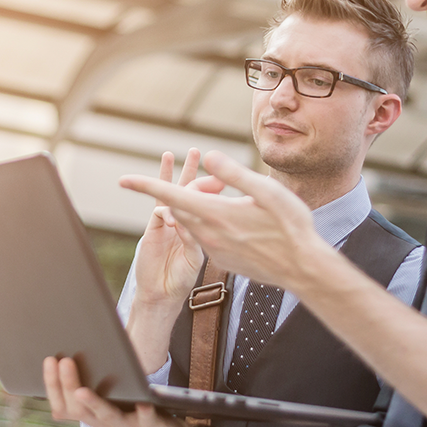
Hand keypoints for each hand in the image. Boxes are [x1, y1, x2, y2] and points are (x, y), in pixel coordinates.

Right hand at [43, 356, 207, 426]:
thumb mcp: (117, 412)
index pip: (64, 407)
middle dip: (67, 385)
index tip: (49, 361)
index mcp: (96, 420)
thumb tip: (88, 357)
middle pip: (80, 410)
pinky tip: (143, 402)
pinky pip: (147, 421)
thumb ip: (103, 395)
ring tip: (82, 390)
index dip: (53, 386)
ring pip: (106, 417)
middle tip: (62, 361)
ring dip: (94, 403)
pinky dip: (144, 412)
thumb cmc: (144, 423)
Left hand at [121, 151, 324, 291]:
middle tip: (220, 184)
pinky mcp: (221, 260)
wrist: (302, 269)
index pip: (170, 196)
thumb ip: (234, 173)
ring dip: (201, 206)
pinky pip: (206, 236)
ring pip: (193, 221)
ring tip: (233, 201)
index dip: (145, 186)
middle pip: (183, 206)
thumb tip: (208, 157)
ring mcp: (214, 250)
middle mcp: (208, 234)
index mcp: (215, 214)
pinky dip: (212, 223)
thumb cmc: (290, 227)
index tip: (124, 180)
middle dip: (192, 189)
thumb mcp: (267, 191)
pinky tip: (241, 223)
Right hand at [132, 149, 207, 307]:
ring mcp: (165, 224)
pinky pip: (157, 208)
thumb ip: (196, 239)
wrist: (159, 295)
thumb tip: (193, 220)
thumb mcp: (195, 257)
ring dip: (170, 174)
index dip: (211, 185)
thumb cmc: (181, 280)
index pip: (205, 198)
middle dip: (190, 170)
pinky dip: (162, 201)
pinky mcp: (151, 229)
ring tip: (170, 156)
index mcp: (200, 227)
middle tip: (195, 152)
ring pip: (169, 193)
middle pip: (186, 189)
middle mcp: (182, 222)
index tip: (220, 179)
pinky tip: (168, 204)